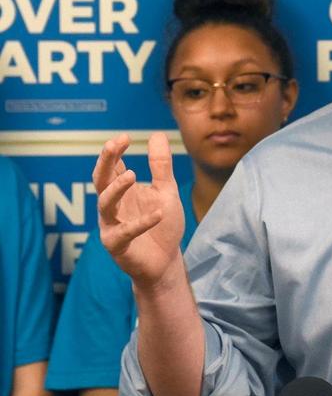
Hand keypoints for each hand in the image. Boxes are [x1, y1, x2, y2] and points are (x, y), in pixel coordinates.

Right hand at [93, 132, 185, 291]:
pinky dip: (141, 223)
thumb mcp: (166, 191)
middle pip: (101, 181)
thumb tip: (157, 134)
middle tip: (113, 145)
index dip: (114, 151)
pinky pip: (125, 232)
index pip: (112, 167)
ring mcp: (111, 225)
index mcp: (122, 192)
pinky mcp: (117, 246)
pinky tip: (158, 214)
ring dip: (116, 189)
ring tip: (131, 174)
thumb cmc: (163, 225)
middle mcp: (112, 207)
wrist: (166, 261)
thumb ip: (161, 166)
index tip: (124, 136)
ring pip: (105, 204)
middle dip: (105, 162)